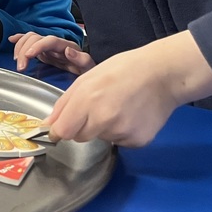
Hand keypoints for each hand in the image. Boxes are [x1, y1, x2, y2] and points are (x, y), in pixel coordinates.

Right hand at [11, 32, 93, 73]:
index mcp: (67, 46)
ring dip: (20, 47)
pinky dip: (20, 39)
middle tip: (20, 66)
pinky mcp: (43, 52)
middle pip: (36, 38)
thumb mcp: (89, 69)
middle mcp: (56, 44)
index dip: (38, 45)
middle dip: (24, 50)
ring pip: (30, 38)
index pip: (50, 40)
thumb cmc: (87, 72)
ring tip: (18, 61)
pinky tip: (12, 39)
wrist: (87, 75)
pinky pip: (29, 42)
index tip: (28, 54)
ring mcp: (48, 47)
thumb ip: (82, 59)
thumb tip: (68, 50)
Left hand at [46, 31, 211, 146]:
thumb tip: (48, 126)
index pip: (63, 131)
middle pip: (79, 137)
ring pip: (100, 138)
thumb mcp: (87, 78)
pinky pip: (119, 141)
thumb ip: (64, 104)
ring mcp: (122, 132)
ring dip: (103, 127)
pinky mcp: (137, 141)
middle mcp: (103, 119)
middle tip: (97, 107)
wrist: (162, 74)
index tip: (60, 128)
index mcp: (87, 100)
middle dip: (82, 126)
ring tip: (118, 107)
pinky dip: (121, 132)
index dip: (59, 130)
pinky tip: (131, 115)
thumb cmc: (122, 70)